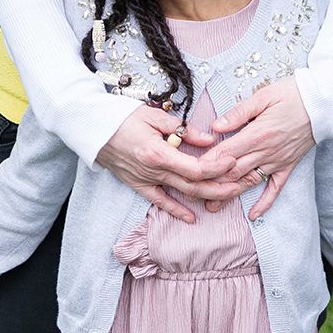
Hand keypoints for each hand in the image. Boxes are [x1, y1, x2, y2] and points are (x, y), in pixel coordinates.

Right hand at [95, 105, 245, 222]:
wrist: (92, 129)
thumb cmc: (122, 118)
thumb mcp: (154, 116)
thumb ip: (183, 129)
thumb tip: (208, 139)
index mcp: (159, 153)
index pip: (195, 168)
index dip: (217, 167)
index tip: (232, 160)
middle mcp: (153, 171)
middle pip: (193, 186)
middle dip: (219, 187)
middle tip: (239, 184)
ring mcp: (146, 180)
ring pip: (181, 194)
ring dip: (206, 197)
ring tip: (226, 196)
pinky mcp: (138, 185)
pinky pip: (160, 201)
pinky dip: (176, 210)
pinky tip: (191, 217)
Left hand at [197, 77, 313, 220]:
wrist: (323, 102)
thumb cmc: (292, 94)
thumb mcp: (264, 95)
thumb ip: (239, 113)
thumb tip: (216, 126)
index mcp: (257, 134)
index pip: (225, 153)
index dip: (206, 163)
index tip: (189, 171)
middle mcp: (266, 151)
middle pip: (233, 171)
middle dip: (211, 183)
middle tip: (192, 193)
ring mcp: (278, 161)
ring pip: (249, 182)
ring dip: (230, 195)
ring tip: (212, 207)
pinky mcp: (289, 165)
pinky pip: (276, 188)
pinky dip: (265, 203)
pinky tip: (254, 215)